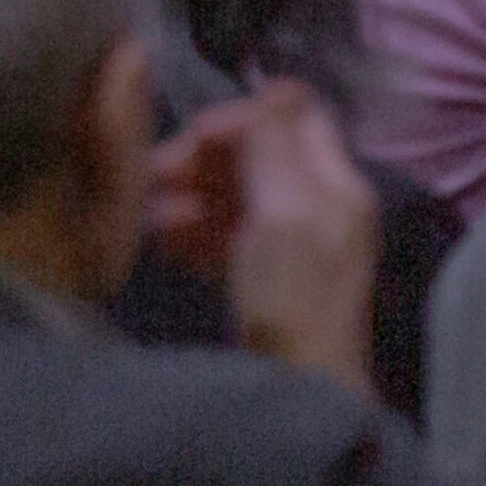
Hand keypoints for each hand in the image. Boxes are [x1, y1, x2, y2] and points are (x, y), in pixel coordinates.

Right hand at [146, 79, 379, 394]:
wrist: (298, 396)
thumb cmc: (293, 300)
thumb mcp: (283, 214)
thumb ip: (270, 148)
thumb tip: (266, 89)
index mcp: (336, 183)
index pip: (295, 114)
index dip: (242, 114)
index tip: (192, 136)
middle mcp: (321, 206)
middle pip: (259, 153)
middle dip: (203, 157)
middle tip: (152, 176)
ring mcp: (294, 245)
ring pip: (236, 195)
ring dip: (189, 195)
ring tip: (148, 217)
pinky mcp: (266, 282)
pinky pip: (227, 238)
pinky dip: (194, 233)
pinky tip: (160, 243)